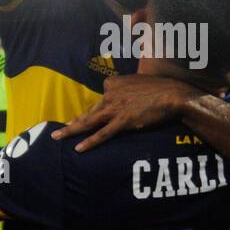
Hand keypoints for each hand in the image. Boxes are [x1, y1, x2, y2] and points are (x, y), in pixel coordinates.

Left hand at [52, 75, 196, 152]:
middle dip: (73, 121)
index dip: (98, 108)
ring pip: (88, 121)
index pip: (101, 97)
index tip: (94, 115)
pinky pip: (102, 134)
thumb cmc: (162, 88)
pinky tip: (78, 148)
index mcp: (114, 83)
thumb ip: (130, 86)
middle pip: (89, 110)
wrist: (173, 95)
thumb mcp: (141, 81)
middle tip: (59, 128)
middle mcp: (110, 95)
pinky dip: (89, 141)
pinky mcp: (122, 122)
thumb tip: (130, 92)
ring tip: (57, 136)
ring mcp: (115, 109)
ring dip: (71, 130)